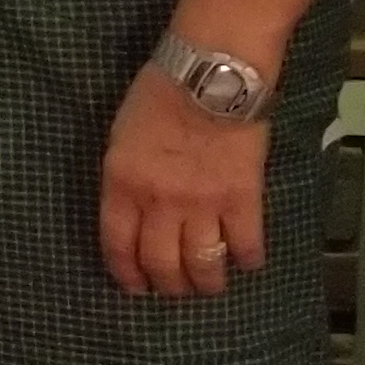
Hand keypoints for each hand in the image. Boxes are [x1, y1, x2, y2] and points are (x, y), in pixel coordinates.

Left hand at [97, 64, 266, 298]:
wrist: (210, 76)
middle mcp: (159, 204)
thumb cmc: (158, 95)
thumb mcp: (121, 138)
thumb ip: (125, 179)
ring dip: (205, 282)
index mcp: (123, 185)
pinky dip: (247, 259)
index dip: (126, 273)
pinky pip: (245, 245)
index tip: (134, 286)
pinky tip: (246, 261)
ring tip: (208, 284)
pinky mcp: (243, 200)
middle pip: (161, 263)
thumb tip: (133, 211)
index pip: (118, 245)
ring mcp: (203, 205)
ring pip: (203, 265)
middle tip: (174, 289)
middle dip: (167, 285)